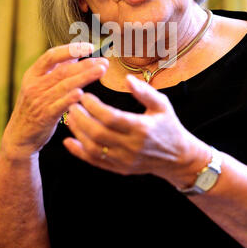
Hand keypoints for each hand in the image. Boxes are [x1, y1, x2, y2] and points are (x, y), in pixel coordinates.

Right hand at [2, 43, 108, 159]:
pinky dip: (70, 98)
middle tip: (103, 61)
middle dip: (85, 64)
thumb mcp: (39, 85)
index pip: (52, 56)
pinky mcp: (44, 117)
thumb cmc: (34, 106)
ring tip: (101, 70)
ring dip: (85, 77)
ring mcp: (38, 101)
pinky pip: (59, 105)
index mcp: (33, 74)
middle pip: (62, 71)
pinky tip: (82, 93)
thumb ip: (55, 70)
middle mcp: (34, 85)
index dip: (71, 49)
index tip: (90, 47)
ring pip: (64, 86)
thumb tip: (74, 54)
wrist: (19, 135)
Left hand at [63, 74, 208, 185]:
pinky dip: (79, 152)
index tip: (85, 96)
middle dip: (81, 118)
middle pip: (98, 134)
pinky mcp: (120, 169)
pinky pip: (95, 162)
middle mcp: (132, 146)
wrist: (177, 157)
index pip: (111, 117)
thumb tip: (127, 78)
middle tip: (72, 104)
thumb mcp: (162, 104)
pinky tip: (69, 141)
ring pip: (93, 149)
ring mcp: (125, 160)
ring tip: (71, 117)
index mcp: (142, 128)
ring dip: (78, 133)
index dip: (94, 107)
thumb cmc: (168, 126)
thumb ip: (144, 92)